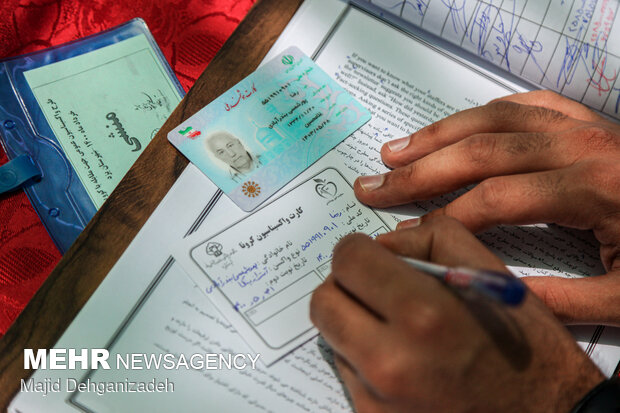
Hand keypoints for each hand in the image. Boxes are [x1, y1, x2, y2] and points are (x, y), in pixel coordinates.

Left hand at [310, 217, 603, 412]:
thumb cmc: (525, 350)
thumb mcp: (492, 276)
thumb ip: (432, 238)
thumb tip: (383, 241)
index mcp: (422, 314)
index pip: (348, 260)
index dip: (358, 249)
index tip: (372, 255)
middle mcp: (389, 361)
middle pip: (324, 301)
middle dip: (344, 284)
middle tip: (373, 286)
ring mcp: (376, 398)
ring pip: (330, 336)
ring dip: (352, 321)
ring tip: (393, 326)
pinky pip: (346, 373)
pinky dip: (362, 358)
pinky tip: (401, 359)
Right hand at [353, 90, 619, 324]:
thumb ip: (554, 300)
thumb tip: (488, 296)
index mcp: (596, 187)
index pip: (495, 198)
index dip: (441, 217)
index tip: (403, 235)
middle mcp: (585, 145)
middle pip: (481, 150)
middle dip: (420, 171)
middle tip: (373, 184)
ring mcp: (588, 127)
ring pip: (495, 119)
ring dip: (439, 134)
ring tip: (395, 151)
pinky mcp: (591, 123)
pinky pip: (529, 105)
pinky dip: (487, 112)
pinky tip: (458, 124)